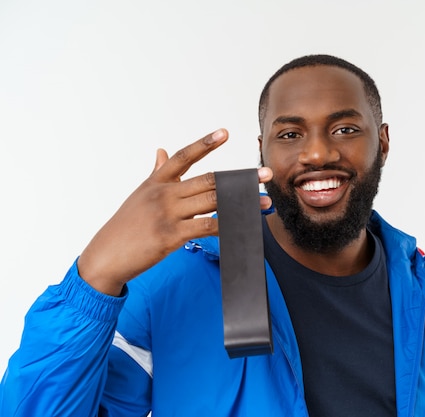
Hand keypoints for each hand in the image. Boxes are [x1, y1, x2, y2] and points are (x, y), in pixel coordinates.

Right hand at [77, 129, 272, 295]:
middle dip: (239, 178)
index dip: (204, 143)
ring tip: (264, 202)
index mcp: (156, 182)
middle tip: (264, 175)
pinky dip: (227, 225)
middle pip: (208, 180)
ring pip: (213, 202)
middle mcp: (163, 194)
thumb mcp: (139, 194)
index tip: (224, 133)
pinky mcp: (171, 235)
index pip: (183, 157)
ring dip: (242, 202)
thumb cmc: (125, 226)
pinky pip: (207, 226)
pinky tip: (242, 224)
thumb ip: (157, 172)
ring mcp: (167, 214)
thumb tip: (162, 150)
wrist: (105, 256)